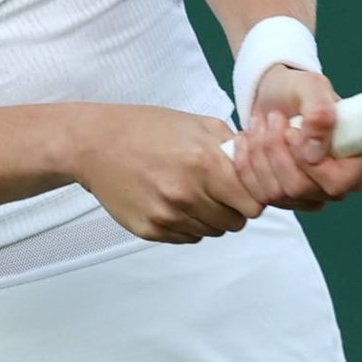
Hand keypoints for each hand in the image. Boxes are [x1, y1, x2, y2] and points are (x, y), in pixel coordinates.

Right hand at [72, 104, 264, 243]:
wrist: (96, 144)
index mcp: (204, 163)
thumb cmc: (148, 129)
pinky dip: (187, 224)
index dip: (253, 197)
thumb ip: (233, 145)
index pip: (253, 204)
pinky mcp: (150, 230)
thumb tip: (265, 162)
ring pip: (212, 232)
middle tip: (217, 189)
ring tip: (191, 192)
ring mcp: (167, 215)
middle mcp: (187, 194)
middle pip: (235, 223)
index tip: (245, 188)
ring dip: (210, 217)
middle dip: (233, 208)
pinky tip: (173, 201)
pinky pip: (187, 238)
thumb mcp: (197, 124)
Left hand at [230, 65, 361, 211]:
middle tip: (272, 118)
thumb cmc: (299, 90)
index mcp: (359, 158)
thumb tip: (315, 151)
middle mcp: (340, 183)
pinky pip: (257, 197)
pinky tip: (246, 141)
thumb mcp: (311, 86)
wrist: (274, 96)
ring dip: (258, 153)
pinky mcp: (283, 199)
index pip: (339, 182)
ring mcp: (311, 195)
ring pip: (276, 193)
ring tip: (259, 123)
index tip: (292, 131)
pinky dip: (245, 166)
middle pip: (301, 189)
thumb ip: (320, 111)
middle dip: (276, 151)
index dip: (311, 163)